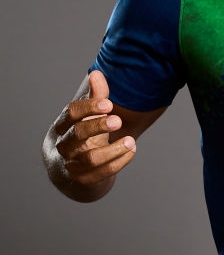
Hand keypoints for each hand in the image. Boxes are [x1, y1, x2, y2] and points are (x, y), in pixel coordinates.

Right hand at [51, 70, 135, 190]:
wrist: (72, 175)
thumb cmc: (83, 139)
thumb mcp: (89, 118)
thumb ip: (95, 97)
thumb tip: (96, 73)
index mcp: (61, 127)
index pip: (70, 114)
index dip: (89, 107)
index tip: (109, 104)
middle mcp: (62, 147)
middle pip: (76, 135)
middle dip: (98, 126)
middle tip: (118, 120)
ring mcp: (71, 166)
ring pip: (90, 159)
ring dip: (113, 150)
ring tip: (132, 141)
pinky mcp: (84, 181)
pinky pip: (102, 173)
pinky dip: (119, 162)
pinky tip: (132, 150)